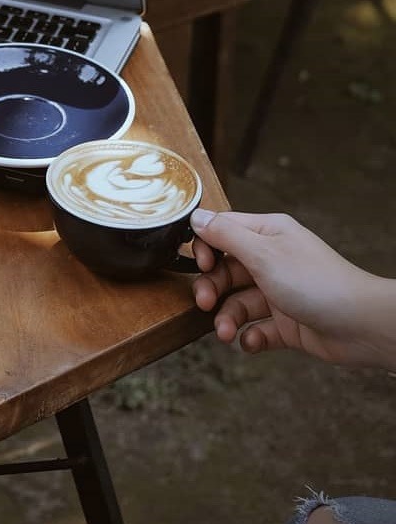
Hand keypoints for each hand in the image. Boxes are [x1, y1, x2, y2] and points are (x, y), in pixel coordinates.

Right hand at [190, 208, 395, 368]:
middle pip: (225, 270)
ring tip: (225, 333)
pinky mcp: (287, 323)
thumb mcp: (263, 253)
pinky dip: (249, 336)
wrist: (362, 326)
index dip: (206, 248)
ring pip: (238, 302)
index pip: (222, 232)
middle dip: (212, 288)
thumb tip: (196, 217)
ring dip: (226, 317)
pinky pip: (257, 328)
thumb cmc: (317, 282)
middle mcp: (271, 260)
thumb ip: (225, 235)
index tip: (201, 265)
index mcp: (267, 234)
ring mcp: (279, 292)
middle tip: (205, 304)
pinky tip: (250, 341)